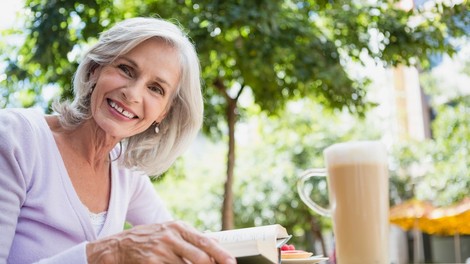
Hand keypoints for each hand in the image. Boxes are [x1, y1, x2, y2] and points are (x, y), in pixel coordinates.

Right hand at [86, 220, 235, 263]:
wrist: (118, 246)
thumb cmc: (148, 239)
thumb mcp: (169, 231)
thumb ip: (190, 237)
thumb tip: (215, 244)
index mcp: (178, 227)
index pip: (206, 242)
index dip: (221, 255)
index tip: (231, 263)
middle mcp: (171, 237)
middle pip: (200, 257)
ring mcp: (160, 251)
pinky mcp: (151, 263)